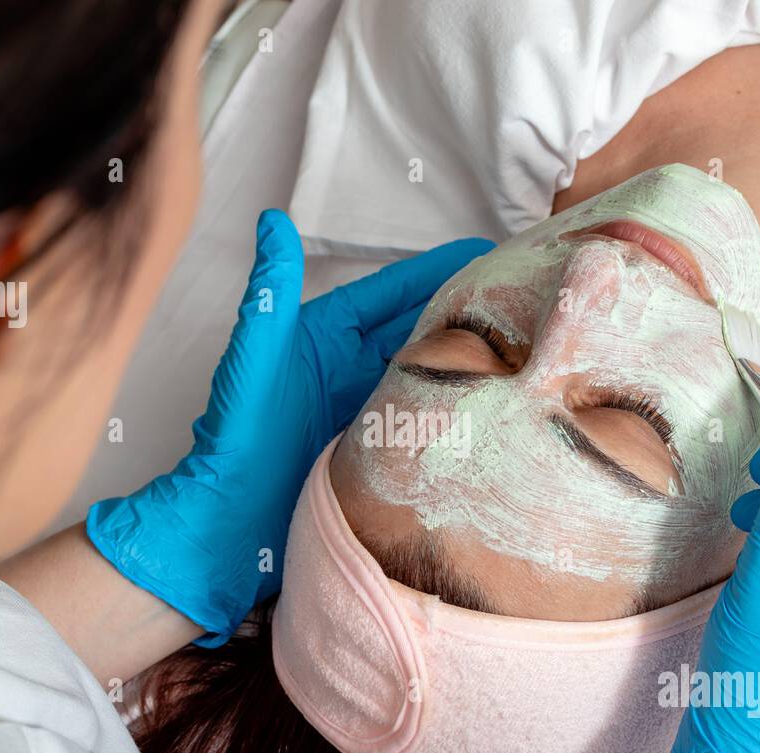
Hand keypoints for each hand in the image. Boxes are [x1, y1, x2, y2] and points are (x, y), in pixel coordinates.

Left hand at [87, 210, 492, 641]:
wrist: (232, 522)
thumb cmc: (236, 436)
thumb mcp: (256, 357)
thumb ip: (271, 292)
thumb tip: (272, 222)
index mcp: (326, 334)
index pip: (394, 290)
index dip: (438, 269)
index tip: (486, 249)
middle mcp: (352, 366)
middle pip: (420, 328)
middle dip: (468, 311)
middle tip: (526, 296)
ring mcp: (369, 407)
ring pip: (429, 373)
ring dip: (471, 360)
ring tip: (527, 345)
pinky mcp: (380, 448)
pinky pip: (426, 420)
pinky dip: (458, 409)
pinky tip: (497, 406)